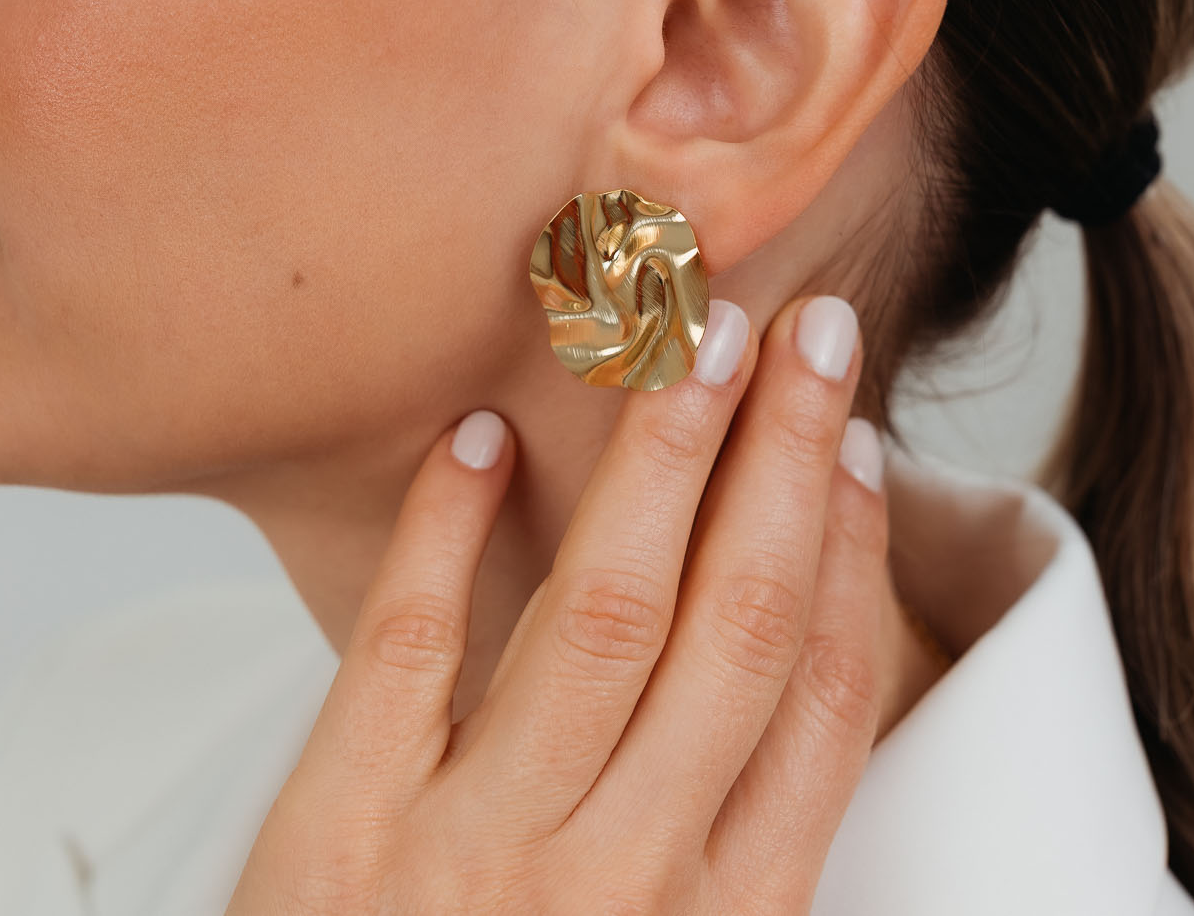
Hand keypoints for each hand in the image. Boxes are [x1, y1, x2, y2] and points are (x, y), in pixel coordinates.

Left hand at [225, 295, 888, 914]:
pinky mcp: (337, 836)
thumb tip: (777, 656)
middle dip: (782, 460)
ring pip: (602, 612)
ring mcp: (474, 852)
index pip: (814, 703)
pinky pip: (408, 642)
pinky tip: (484, 435)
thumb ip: (713, 840)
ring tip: (692, 338)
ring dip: (660, 459)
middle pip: (731, 623)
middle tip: (813, 333)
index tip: (855, 448)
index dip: (846, 557)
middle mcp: (618, 883)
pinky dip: (446, 526)